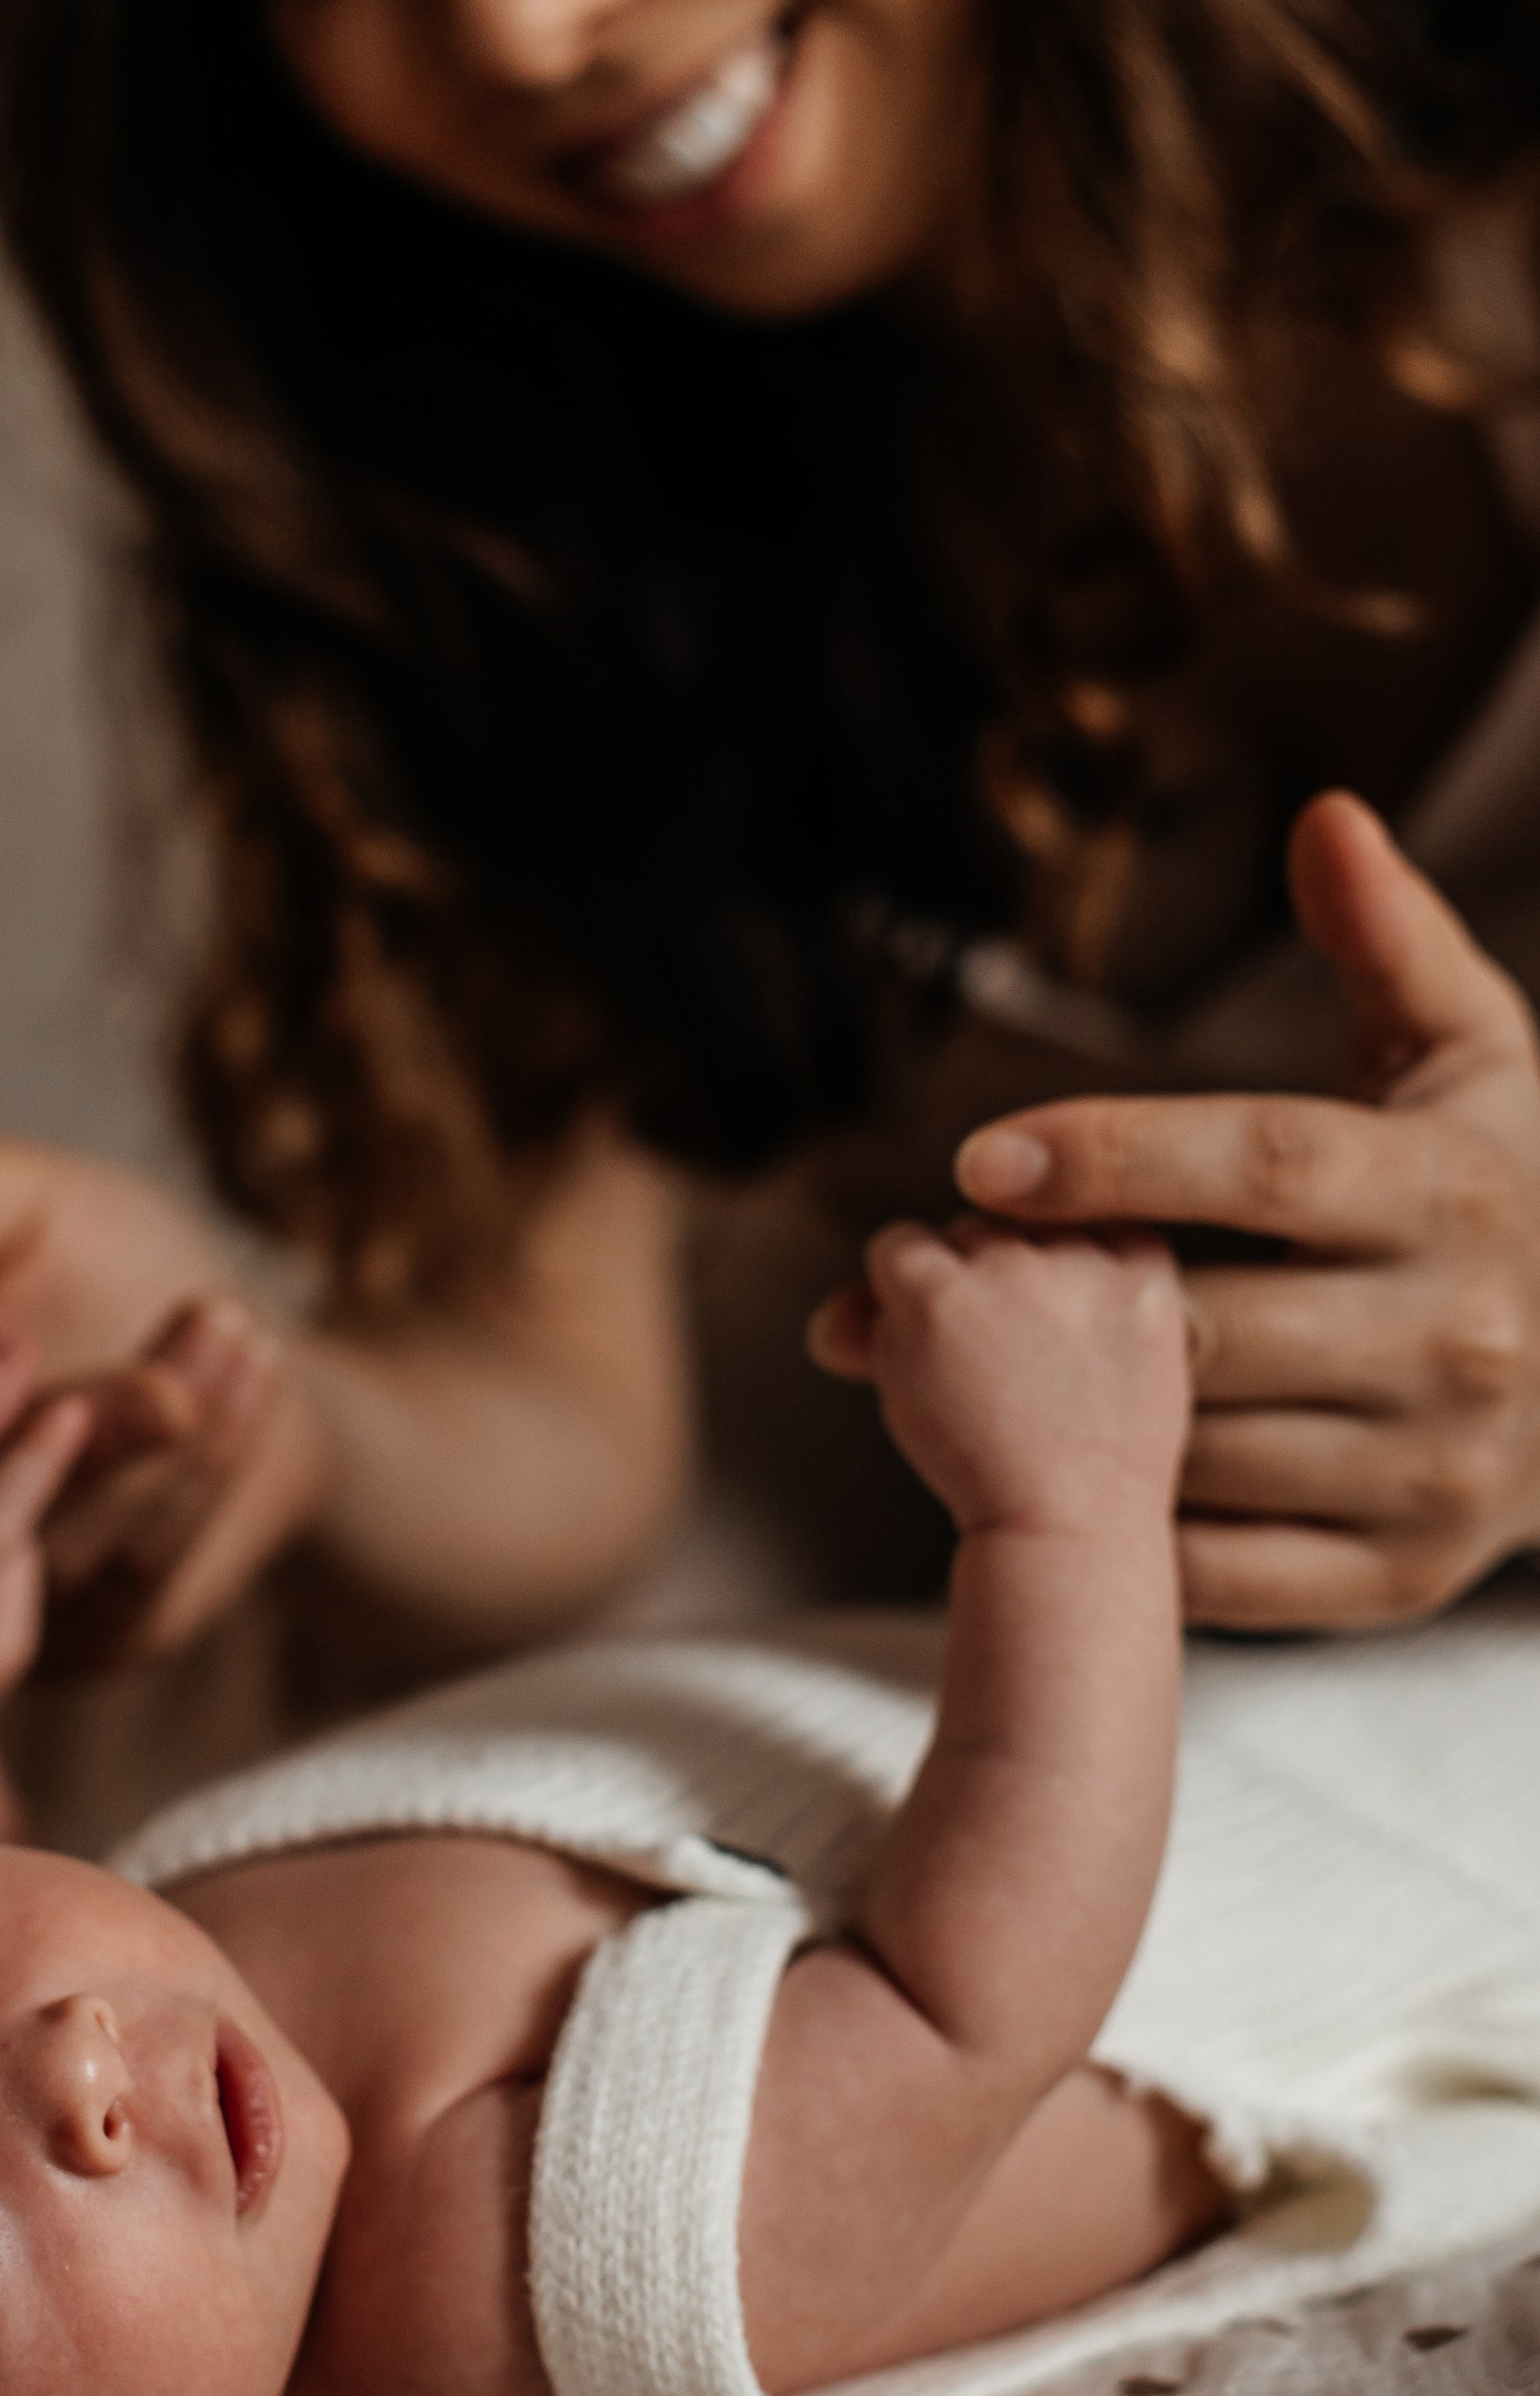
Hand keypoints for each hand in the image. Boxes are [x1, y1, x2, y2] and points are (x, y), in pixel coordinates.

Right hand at [0, 1142, 327, 1667]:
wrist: (230, 1335)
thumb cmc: (91, 1251)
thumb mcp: (16, 1194)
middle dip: (77, 1433)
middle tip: (169, 1391)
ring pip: (61, 1548)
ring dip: (164, 1441)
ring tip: (231, 1323)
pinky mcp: (94, 1630)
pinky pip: (139, 1574)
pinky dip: (208, 1473)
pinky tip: (253, 1373)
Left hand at [813, 1217, 1189, 1539]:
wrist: (1067, 1536)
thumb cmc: (1090, 1470)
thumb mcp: (1133, 1370)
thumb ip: (1086, 1295)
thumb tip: (990, 1239)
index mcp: (1146, 1271)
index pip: (1086, 1216)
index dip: (1057, 1268)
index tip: (1056, 1334)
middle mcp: (1081, 1255)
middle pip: (1014, 1221)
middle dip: (999, 1281)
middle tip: (1008, 1372)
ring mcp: (1009, 1271)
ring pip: (956, 1235)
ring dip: (948, 1291)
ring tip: (973, 1379)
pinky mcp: (938, 1294)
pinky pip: (893, 1249)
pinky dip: (888, 1297)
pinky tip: (918, 1362)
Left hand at [947, 793, 1539, 1625]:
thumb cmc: (1495, 1185)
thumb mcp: (1469, 1056)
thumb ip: (1390, 943)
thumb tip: (1328, 819)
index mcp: (1457, 1191)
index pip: (1267, 1164)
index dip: (1116, 1157)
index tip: (977, 1160)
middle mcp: (1461, 1336)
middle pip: (1209, 1324)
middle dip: (1044, 1305)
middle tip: (913, 1275)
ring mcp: (1437, 1471)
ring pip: (1199, 1452)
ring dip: (1050, 1419)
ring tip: (933, 1368)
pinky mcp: (1404, 1576)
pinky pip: (1224, 1568)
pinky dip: (1120, 1525)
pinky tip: (1038, 1465)